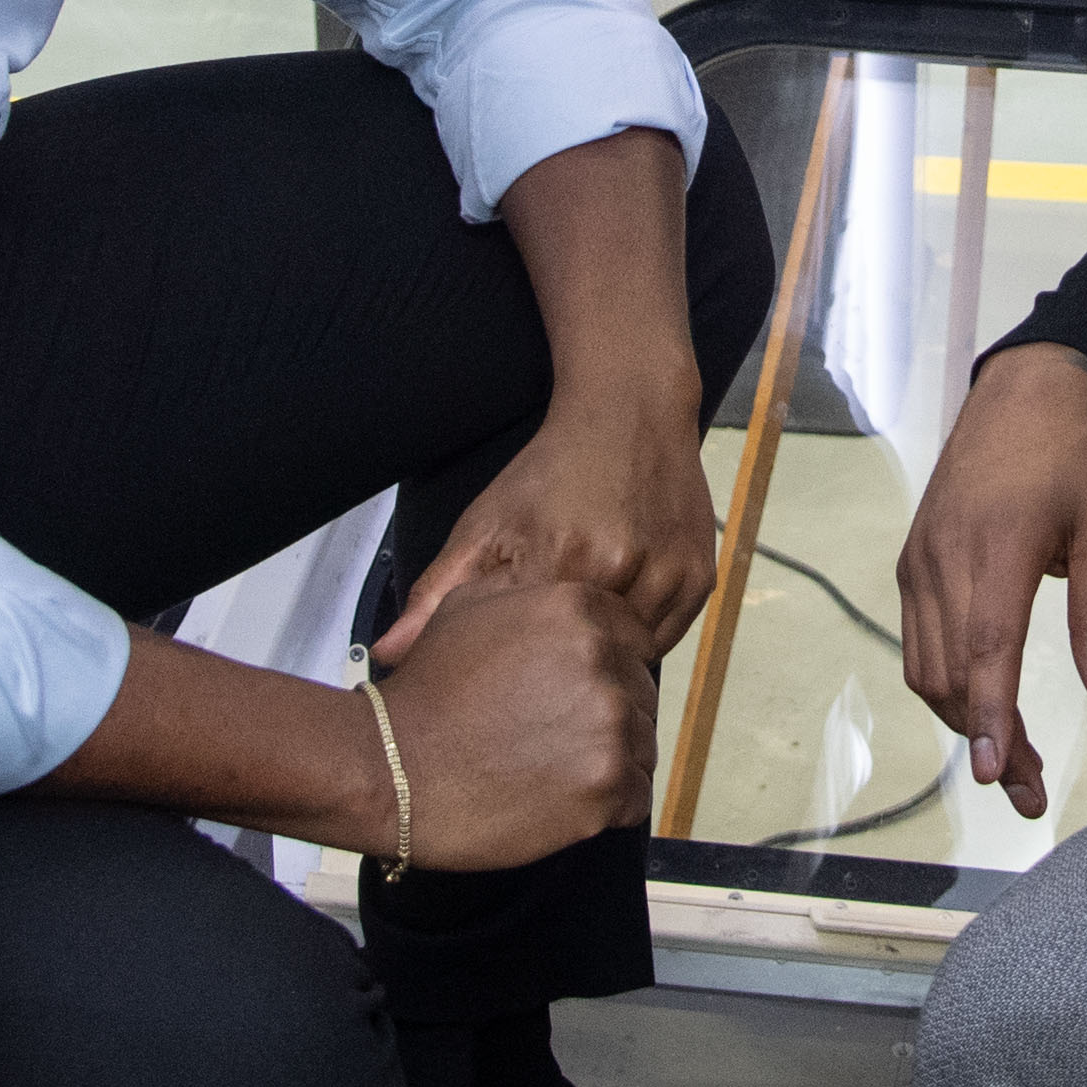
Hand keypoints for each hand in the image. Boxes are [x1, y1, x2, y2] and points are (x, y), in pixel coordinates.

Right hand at [373, 576, 660, 872]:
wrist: (391, 770)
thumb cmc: (426, 694)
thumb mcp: (466, 608)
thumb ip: (528, 595)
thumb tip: (562, 604)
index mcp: (578, 611)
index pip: (634, 639)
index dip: (608, 668)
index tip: (573, 691)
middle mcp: (604, 663)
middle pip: (641, 694)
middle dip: (607, 716)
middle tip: (551, 736)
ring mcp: (610, 728)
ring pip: (642, 747)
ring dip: (608, 761)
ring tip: (549, 769)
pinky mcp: (608, 787)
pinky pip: (637, 797)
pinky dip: (608, 806)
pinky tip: (558, 800)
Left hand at [376, 384, 720, 660]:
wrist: (630, 412)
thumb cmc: (549, 471)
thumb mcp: (484, 524)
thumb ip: (437, 595)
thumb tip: (386, 657)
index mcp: (557, 562)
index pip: (532, 658)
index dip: (519, 673)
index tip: (510, 675)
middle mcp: (620, 570)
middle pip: (585, 661)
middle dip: (565, 669)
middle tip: (546, 666)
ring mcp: (668, 574)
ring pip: (631, 655)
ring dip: (606, 654)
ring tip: (582, 637)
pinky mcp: (700, 578)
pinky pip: (666, 638)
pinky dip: (641, 637)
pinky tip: (618, 612)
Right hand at [896, 345, 1086, 821]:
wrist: (1022, 395)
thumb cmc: (1074, 460)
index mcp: (999, 546)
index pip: (986, 648)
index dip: (991, 717)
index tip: (997, 775)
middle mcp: (945, 557)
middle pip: (952, 675)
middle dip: (989, 743)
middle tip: (1031, 792)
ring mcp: (919, 561)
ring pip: (926, 669)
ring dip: (965, 722)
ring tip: (1012, 759)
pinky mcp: (912, 563)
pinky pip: (918, 643)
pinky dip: (948, 685)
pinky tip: (984, 704)